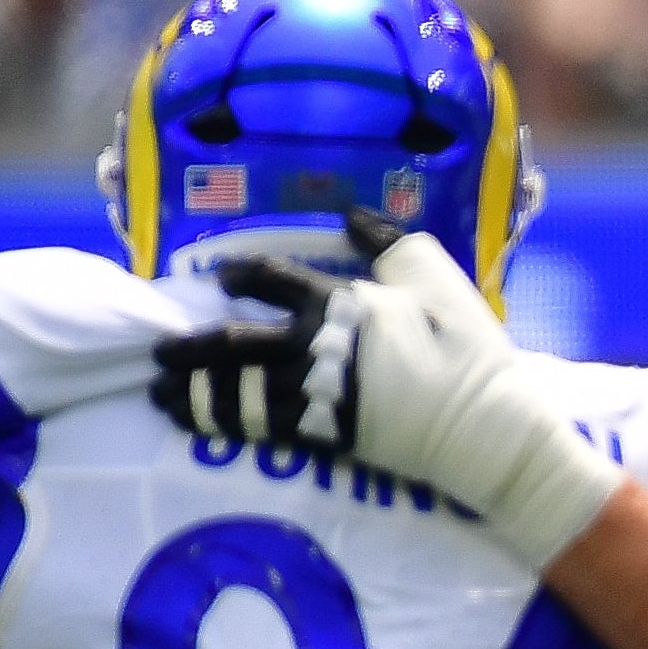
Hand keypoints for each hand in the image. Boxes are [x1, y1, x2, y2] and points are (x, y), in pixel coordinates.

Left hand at [161, 234, 622, 566]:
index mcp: (339, 302)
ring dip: (192, 388)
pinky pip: (255, 424)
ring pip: (234, 386)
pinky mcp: (322, 433)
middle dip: (191, 346)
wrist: (485, 424)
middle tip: (161, 349)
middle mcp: (313, 345)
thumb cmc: (468, 348)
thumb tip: (353, 214)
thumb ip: (389, 242)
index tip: (221, 278)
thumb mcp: (436, 278)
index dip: (240, 276)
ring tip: (163, 390)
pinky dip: (218, 421)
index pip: (271, 279)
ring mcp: (314, 393)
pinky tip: (194, 421)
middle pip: (232, 342)